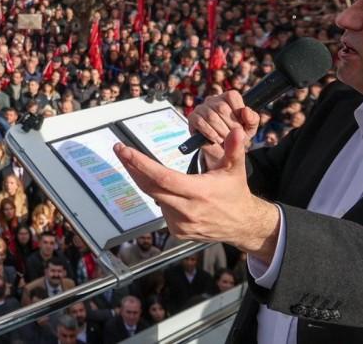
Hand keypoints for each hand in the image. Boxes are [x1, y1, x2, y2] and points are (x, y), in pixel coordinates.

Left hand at [115, 128, 279, 263]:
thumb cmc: (235, 193)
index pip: (163, 177)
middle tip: (120, 150)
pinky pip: (162, 209)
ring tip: (152, 170)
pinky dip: (161, 197)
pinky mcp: (178, 232)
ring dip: (150, 182)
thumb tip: (235, 130)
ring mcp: (181, 224)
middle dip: (132, 167)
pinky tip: (172, 192)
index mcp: (199, 192)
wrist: (241, 224)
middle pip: (151, 187)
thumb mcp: (235, 169)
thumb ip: (234, 149)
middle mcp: (187, 210)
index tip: (125, 151)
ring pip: (156, 198)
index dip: (141, 164)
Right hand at [185, 90, 260, 169]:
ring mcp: (201, 108)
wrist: (223, 153)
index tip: (241, 125)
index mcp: (228, 98)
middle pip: (222, 108)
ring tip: (224, 140)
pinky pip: (200, 122)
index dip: (238, 112)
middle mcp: (214, 100)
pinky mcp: (192, 118)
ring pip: (211, 116)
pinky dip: (210, 133)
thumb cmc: (237, 137)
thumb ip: (252, 119)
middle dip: (230, 127)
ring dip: (220, 132)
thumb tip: (245, 111)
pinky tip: (215, 139)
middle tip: (233, 137)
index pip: (232, 96)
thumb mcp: (249, 129)